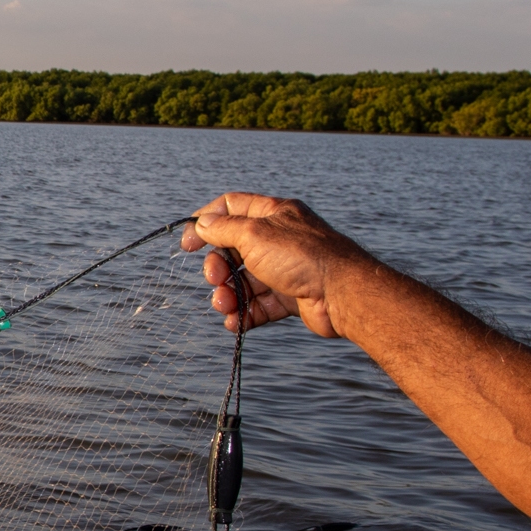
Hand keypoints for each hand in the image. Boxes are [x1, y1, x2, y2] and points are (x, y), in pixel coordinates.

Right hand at [180, 192, 372, 338]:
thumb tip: (202, 224)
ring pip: (244, 281)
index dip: (206, 222)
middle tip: (215, 279)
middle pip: (233, 250)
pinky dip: (243, 314)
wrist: (343, 294)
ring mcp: (284, 270)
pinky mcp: (290, 298)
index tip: (188, 243)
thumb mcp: (255, 234)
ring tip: (225, 306)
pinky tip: (234, 322)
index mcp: (273, 215)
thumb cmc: (303, 256)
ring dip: (228, 295)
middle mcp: (278, 240)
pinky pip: (258, 305)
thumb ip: (224, 229)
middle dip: (218, 267)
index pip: (231, 208)